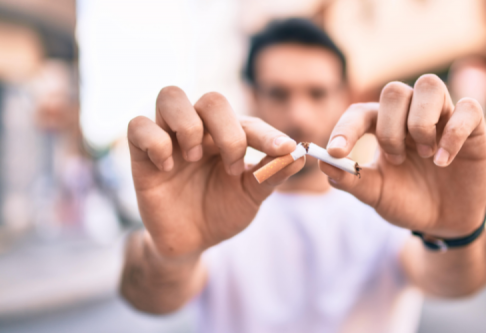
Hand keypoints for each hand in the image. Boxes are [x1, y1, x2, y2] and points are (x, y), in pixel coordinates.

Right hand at [128, 86, 303, 257]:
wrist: (191, 241)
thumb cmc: (222, 211)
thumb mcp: (251, 196)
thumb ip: (272, 175)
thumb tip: (300, 155)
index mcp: (229, 135)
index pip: (249, 122)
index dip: (268, 135)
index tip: (284, 150)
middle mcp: (200, 129)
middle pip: (212, 99)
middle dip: (228, 131)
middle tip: (233, 166)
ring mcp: (169, 138)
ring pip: (171, 96)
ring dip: (189, 126)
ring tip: (195, 158)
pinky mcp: (141, 154)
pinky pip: (138, 125)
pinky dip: (156, 141)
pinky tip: (168, 168)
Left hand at [321, 75, 485, 237]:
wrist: (444, 223)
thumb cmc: (407, 201)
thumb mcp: (376, 194)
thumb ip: (351, 179)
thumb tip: (322, 162)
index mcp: (383, 126)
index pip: (360, 112)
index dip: (345, 128)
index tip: (336, 151)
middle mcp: (411, 114)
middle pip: (394, 91)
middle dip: (390, 128)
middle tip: (396, 160)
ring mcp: (443, 116)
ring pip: (429, 85)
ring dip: (420, 123)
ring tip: (426, 156)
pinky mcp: (474, 126)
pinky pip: (468, 108)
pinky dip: (453, 133)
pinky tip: (444, 161)